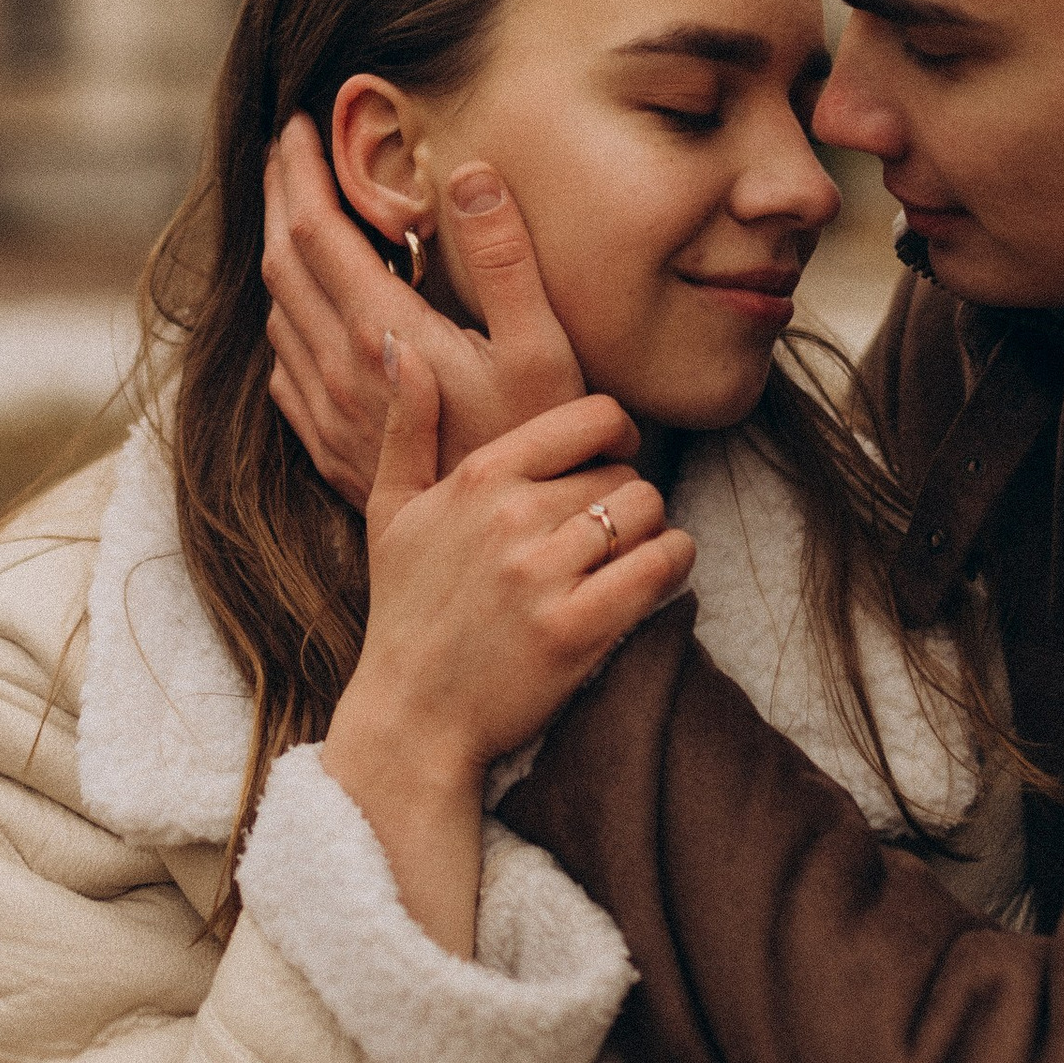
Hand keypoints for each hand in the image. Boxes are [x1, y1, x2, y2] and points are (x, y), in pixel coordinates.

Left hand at [265, 114, 583, 510]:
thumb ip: (506, 259)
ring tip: (296, 216)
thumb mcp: (543, 350)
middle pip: (282, 266)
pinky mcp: (333, 452)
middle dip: (278, 198)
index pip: (316, 231)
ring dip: (281, 257)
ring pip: (279, 317)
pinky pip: (287, 372)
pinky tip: (308, 316)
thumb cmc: (542, 451)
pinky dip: (289, 322)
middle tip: (285, 151)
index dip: (301, 172)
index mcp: (381, 335)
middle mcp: (339, 375)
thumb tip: (470, 172)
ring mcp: (330, 418)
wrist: (504, 564)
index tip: (299, 124)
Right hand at [332, 348, 692, 789]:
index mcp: (477, 478)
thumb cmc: (404, 613)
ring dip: (652, 533)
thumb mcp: (390, 512)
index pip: (590, 418)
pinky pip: (661, 566)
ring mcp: (544, 574)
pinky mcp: (576, 629)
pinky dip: (673, 565)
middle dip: (627, 498)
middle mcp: (511, 517)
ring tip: (627, 557)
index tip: (611, 461)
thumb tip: (402, 345)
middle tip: (608, 531)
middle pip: (624, 473)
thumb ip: (406, 426)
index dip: (616, 436)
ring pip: (648, 513)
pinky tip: (655, 577)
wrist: (412, 717)